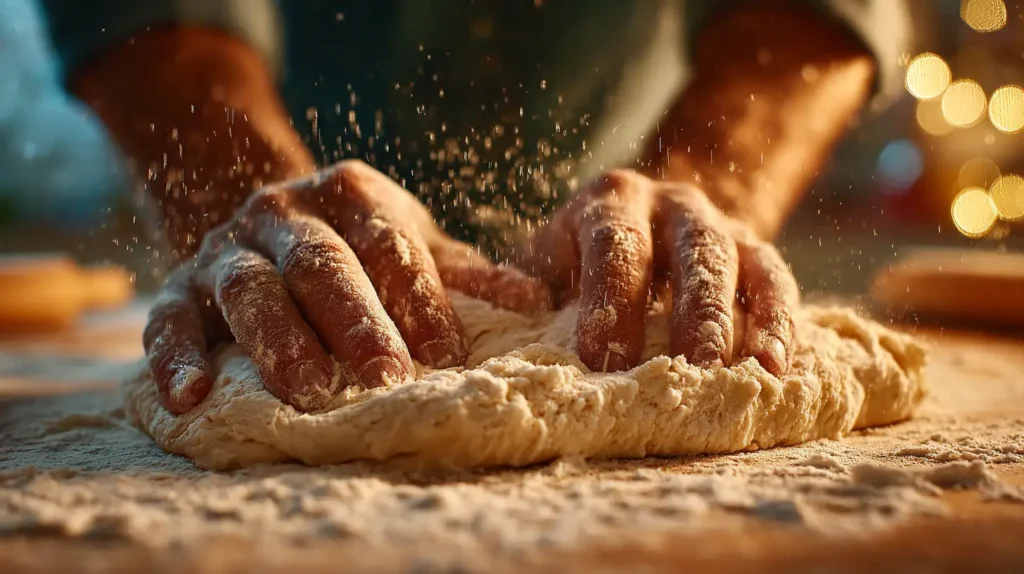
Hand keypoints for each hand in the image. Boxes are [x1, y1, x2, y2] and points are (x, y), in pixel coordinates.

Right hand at [144, 160, 552, 413]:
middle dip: (355, 323)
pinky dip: (174, 357)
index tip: (446, 356)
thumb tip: (535, 301)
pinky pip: (169, 319)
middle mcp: (284, 213)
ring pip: (251, 290)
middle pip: (322, 265)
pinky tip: (189, 398)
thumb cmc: (359, 245)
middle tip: (387, 380)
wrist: (267, 220)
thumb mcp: (413, 243)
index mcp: (351, 194)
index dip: (417, 299)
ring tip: (311, 394)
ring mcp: (227, 248)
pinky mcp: (179, 288)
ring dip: (280, 341)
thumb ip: (464, 275)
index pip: (389, 245)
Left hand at [523, 170, 798, 375]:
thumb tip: (493, 299)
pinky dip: (780, 322)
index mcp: (608, 202)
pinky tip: (778, 366)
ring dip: (741, 321)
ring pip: (737, 263)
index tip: (603, 362)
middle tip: (686, 376)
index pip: (614, 245)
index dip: (612, 302)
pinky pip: (775, 279)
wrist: (639, 228)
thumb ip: (515, 283)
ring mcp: (718, 223)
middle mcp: (669, 203)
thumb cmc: (575, 264)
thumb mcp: (541, 265)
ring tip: (743, 376)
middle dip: (689, 315)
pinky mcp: (755, 250)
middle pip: (688, 251)